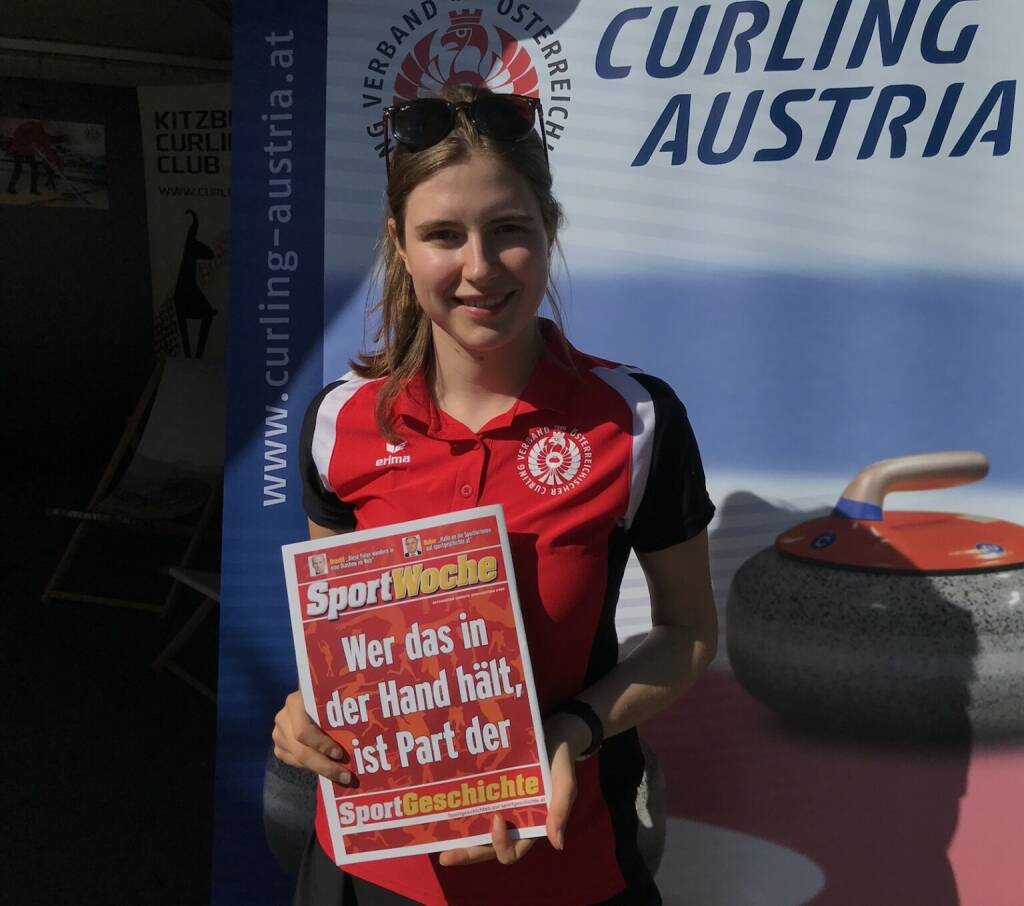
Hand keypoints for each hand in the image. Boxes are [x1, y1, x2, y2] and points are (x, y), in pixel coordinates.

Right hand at [272, 690, 352, 784]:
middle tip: (346, 776)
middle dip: (324, 765)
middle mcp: (283, 718)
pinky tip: (327, 769)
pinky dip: (311, 768)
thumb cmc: (326, 698)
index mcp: (296, 702)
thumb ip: (339, 712)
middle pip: (301, 750)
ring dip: (320, 769)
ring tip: (341, 775)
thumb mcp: (331, 699)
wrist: (308, 699)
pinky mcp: (279, 746)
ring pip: (298, 759)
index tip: (339, 754)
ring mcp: (278, 733)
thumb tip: (361, 729)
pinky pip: (294, 762)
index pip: (303, 731)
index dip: (321, 745)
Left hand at [438, 713, 585, 866]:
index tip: (496, 818)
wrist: (553, 732)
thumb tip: (558, 844)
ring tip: (437, 842)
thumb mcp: (564, 783)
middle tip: (446, 856)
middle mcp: (513, 823)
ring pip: (477, 832)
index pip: (512, 851)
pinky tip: (444, 808)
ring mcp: (501, 807)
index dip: (501, 843)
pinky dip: (462, 813)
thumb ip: (560, 810)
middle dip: (468, 854)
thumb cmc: (560, 760)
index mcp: (531, 827)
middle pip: (488, 848)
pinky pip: (475, 807)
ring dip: (460, 840)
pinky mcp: (492, 791)